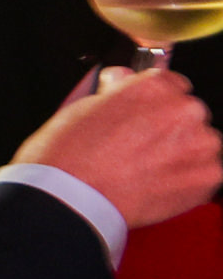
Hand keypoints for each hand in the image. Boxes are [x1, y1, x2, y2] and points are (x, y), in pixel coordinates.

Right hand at [12, 67, 220, 229]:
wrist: (73, 198)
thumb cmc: (70, 154)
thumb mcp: (83, 107)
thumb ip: (116, 91)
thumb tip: (123, 80)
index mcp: (153, 86)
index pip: (172, 83)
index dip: (156, 102)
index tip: (147, 114)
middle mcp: (182, 109)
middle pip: (188, 113)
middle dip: (170, 128)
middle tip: (140, 146)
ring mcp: (200, 144)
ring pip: (201, 143)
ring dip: (183, 152)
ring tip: (149, 169)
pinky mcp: (208, 176)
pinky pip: (207, 172)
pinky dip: (188, 179)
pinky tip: (159, 183)